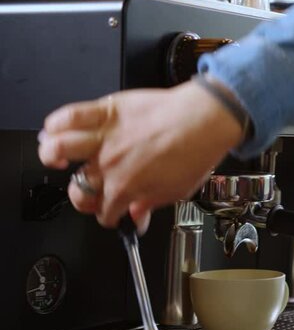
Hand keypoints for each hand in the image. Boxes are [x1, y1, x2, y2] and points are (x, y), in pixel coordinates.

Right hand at [38, 80, 242, 230]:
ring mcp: (104, 137)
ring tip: (58, 159)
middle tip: (91, 193)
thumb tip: (138, 218)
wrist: (205, 120)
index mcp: (126, 187)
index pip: (105, 212)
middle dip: (83, 198)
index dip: (110, 216)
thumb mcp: (176, 191)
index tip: (114, 213)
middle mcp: (109, 164)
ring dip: (52, 156)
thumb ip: (151, 205)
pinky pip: (69, 115)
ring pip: (58, 149)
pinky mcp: (106, 111)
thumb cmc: (195, 152)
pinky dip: (55, 123)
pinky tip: (55, 130)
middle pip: (79, 190)